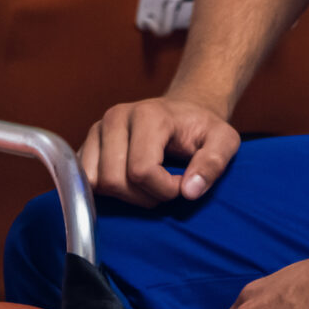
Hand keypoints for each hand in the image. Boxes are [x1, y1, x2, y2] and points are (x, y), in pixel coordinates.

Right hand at [78, 96, 240, 205]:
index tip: (182, 184)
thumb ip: (213, 164)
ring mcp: (97, 129)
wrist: (184, 111)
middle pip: (114, 180)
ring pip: (95, 182)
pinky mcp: (87, 143)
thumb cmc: (202, 128)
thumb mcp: (224, 141)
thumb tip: (189, 191)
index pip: (141, 171)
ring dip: (124, 196)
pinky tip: (129, 184)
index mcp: (147, 114)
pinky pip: (84, 178)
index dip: (163, 190)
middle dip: (143, 196)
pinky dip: (106, 191)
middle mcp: (115, 118)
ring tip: (147, 186)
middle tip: (164, 187)